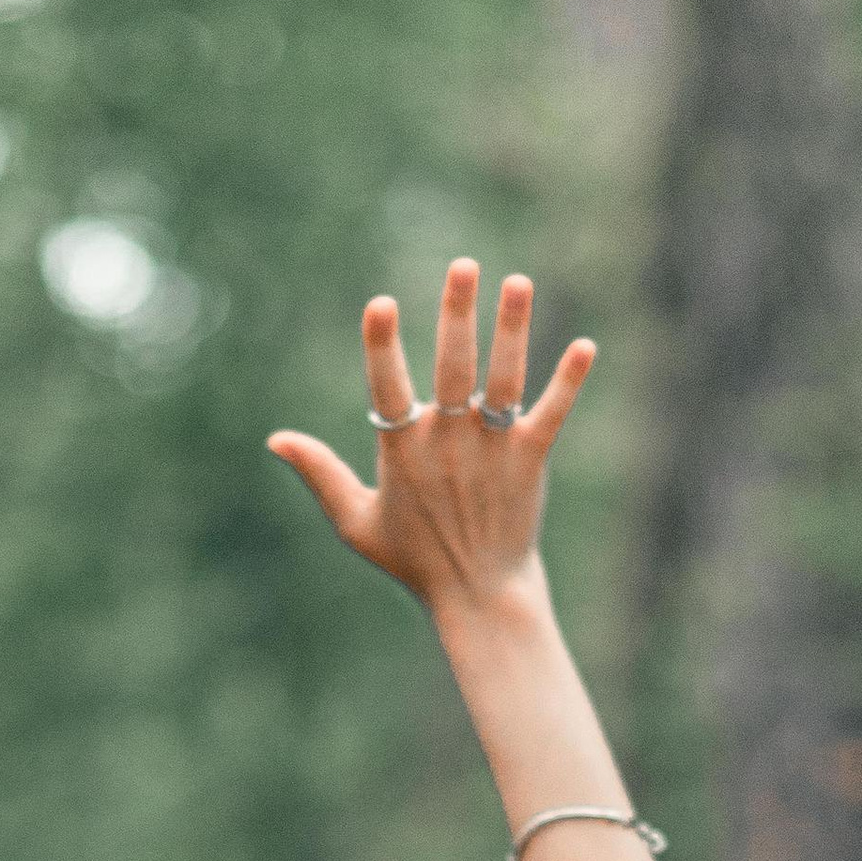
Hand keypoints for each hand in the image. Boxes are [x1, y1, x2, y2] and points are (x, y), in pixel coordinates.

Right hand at [267, 260, 593, 623]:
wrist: (478, 595)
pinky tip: (586, 346)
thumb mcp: (355, 522)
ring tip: (519, 282)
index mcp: (403, 453)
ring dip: (513, 330)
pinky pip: (552, 413)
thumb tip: (275, 439)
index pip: (387, 389)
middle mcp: (449, 443)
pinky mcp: (530, 460)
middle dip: (457, 315)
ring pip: (504, 379)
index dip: (382, 346)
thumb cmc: (413, 559)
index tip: (381, 303)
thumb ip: (319, 473)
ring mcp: (492, 449)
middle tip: (464, 265)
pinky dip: (569, 381)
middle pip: (453, 367)